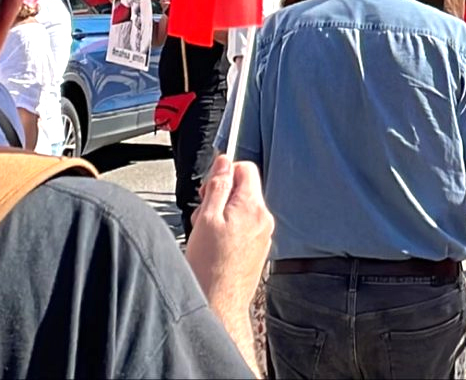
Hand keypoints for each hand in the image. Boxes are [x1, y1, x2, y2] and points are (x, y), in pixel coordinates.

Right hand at [185, 156, 273, 355]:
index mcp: (253, 207)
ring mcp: (263, 235)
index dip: (224, 171)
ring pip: (241, 210)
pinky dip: (228, 231)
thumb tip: (224, 161)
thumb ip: (217, 186)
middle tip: (202, 214)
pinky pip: (243, 228)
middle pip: (243, 190)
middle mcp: (263, 219)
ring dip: (221, 215)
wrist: (219, 304)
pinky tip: (214, 247)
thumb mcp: (206, 218)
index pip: (246, 168)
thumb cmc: (210, 266)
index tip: (208, 186)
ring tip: (206, 235)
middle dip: (220, 196)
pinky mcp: (258, 250)